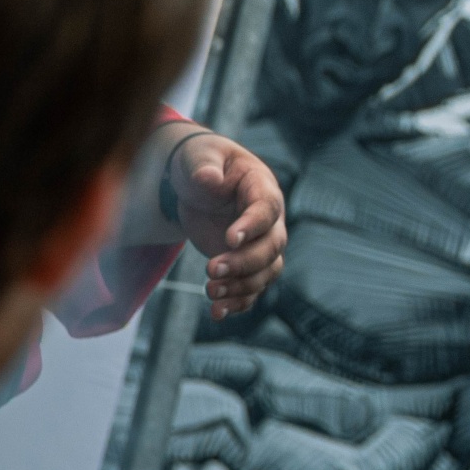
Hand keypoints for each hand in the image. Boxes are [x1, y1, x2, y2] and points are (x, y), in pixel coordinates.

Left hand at [166, 134, 285, 317]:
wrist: (197, 182)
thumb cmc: (202, 162)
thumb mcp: (199, 157)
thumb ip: (204, 166)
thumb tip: (208, 178)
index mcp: (261, 187)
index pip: (267, 209)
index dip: (252, 226)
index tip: (228, 239)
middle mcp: (269, 219)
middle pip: (272, 246)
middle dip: (245, 263)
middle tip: (211, 269)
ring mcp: (259, 243)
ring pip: (266, 271)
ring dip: (242, 286)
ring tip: (210, 291)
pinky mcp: (246, 262)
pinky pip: (252, 287)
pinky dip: (238, 302)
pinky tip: (217, 313)